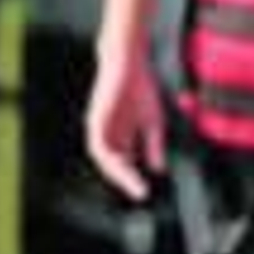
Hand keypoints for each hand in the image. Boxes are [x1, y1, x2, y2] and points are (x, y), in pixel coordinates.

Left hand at [86, 45, 166, 200]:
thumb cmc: (139, 87)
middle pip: (112, 165)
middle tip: (140, 192)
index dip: (134, 178)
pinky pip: (99, 145)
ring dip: (117, 172)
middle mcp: (108, 134)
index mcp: (120, 135)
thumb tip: (158, 169)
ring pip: (104, 158)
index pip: (124, 164)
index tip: (146, 190)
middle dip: (126, 180)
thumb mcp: (153, 121)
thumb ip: (154, 145)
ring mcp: (100, 127)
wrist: (129, 61)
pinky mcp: (95, 119)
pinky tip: (121, 163)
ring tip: (131, 181)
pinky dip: (109, 157)